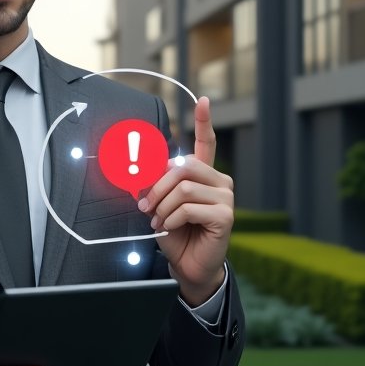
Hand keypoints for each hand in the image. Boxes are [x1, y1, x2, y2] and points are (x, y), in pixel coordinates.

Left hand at [136, 96, 233, 306]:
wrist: (188, 265)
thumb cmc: (175, 233)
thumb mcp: (160, 204)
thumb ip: (155, 184)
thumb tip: (138, 167)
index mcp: (204, 175)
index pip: (206, 142)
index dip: (204, 121)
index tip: (202, 100)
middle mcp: (219, 181)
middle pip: (182, 166)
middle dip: (157, 186)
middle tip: (146, 206)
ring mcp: (226, 197)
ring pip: (183, 187)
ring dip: (162, 206)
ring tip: (159, 221)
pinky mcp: (225, 215)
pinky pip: (188, 207)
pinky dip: (171, 219)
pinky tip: (171, 228)